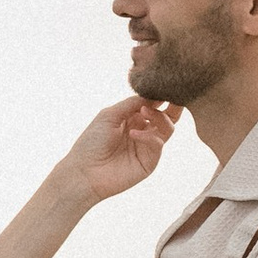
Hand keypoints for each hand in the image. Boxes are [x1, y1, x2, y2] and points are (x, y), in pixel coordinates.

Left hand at [55, 96, 177, 210]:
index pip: (154, 105)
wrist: (85, 172)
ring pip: (167, 128)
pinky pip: (158, 144)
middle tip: (172, 95)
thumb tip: (154, 95)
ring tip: (144, 112)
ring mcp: (147, 147)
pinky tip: (133, 134)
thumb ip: (132, 103)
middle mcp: (143, 131)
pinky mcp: (149, 162)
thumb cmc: (92, 142)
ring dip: (159, 117)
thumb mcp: (110, 115)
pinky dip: (148, 136)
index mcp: (133, 119)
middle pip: (167, 116)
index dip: (160, 95)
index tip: (163, 85)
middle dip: (172, 105)